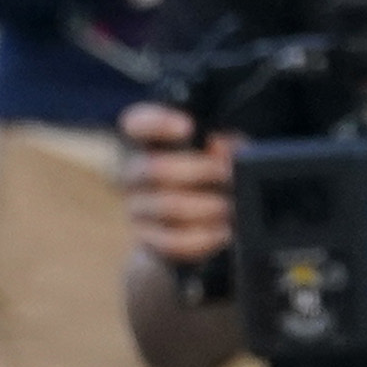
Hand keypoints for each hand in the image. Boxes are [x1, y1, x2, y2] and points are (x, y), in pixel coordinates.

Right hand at [114, 100, 240, 273]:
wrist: (199, 231)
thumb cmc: (211, 184)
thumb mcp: (224, 157)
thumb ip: (226, 146)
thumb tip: (223, 149)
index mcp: (150, 145)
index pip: (136, 124)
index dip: (157, 123)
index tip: (187, 127)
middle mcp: (135, 176)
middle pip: (154, 169)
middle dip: (199, 171)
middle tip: (227, 176)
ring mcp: (137, 211)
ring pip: (167, 206)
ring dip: (207, 206)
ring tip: (231, 207)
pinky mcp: (147, 243)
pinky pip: (171, 241)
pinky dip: (202, 237)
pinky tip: (222, 232)